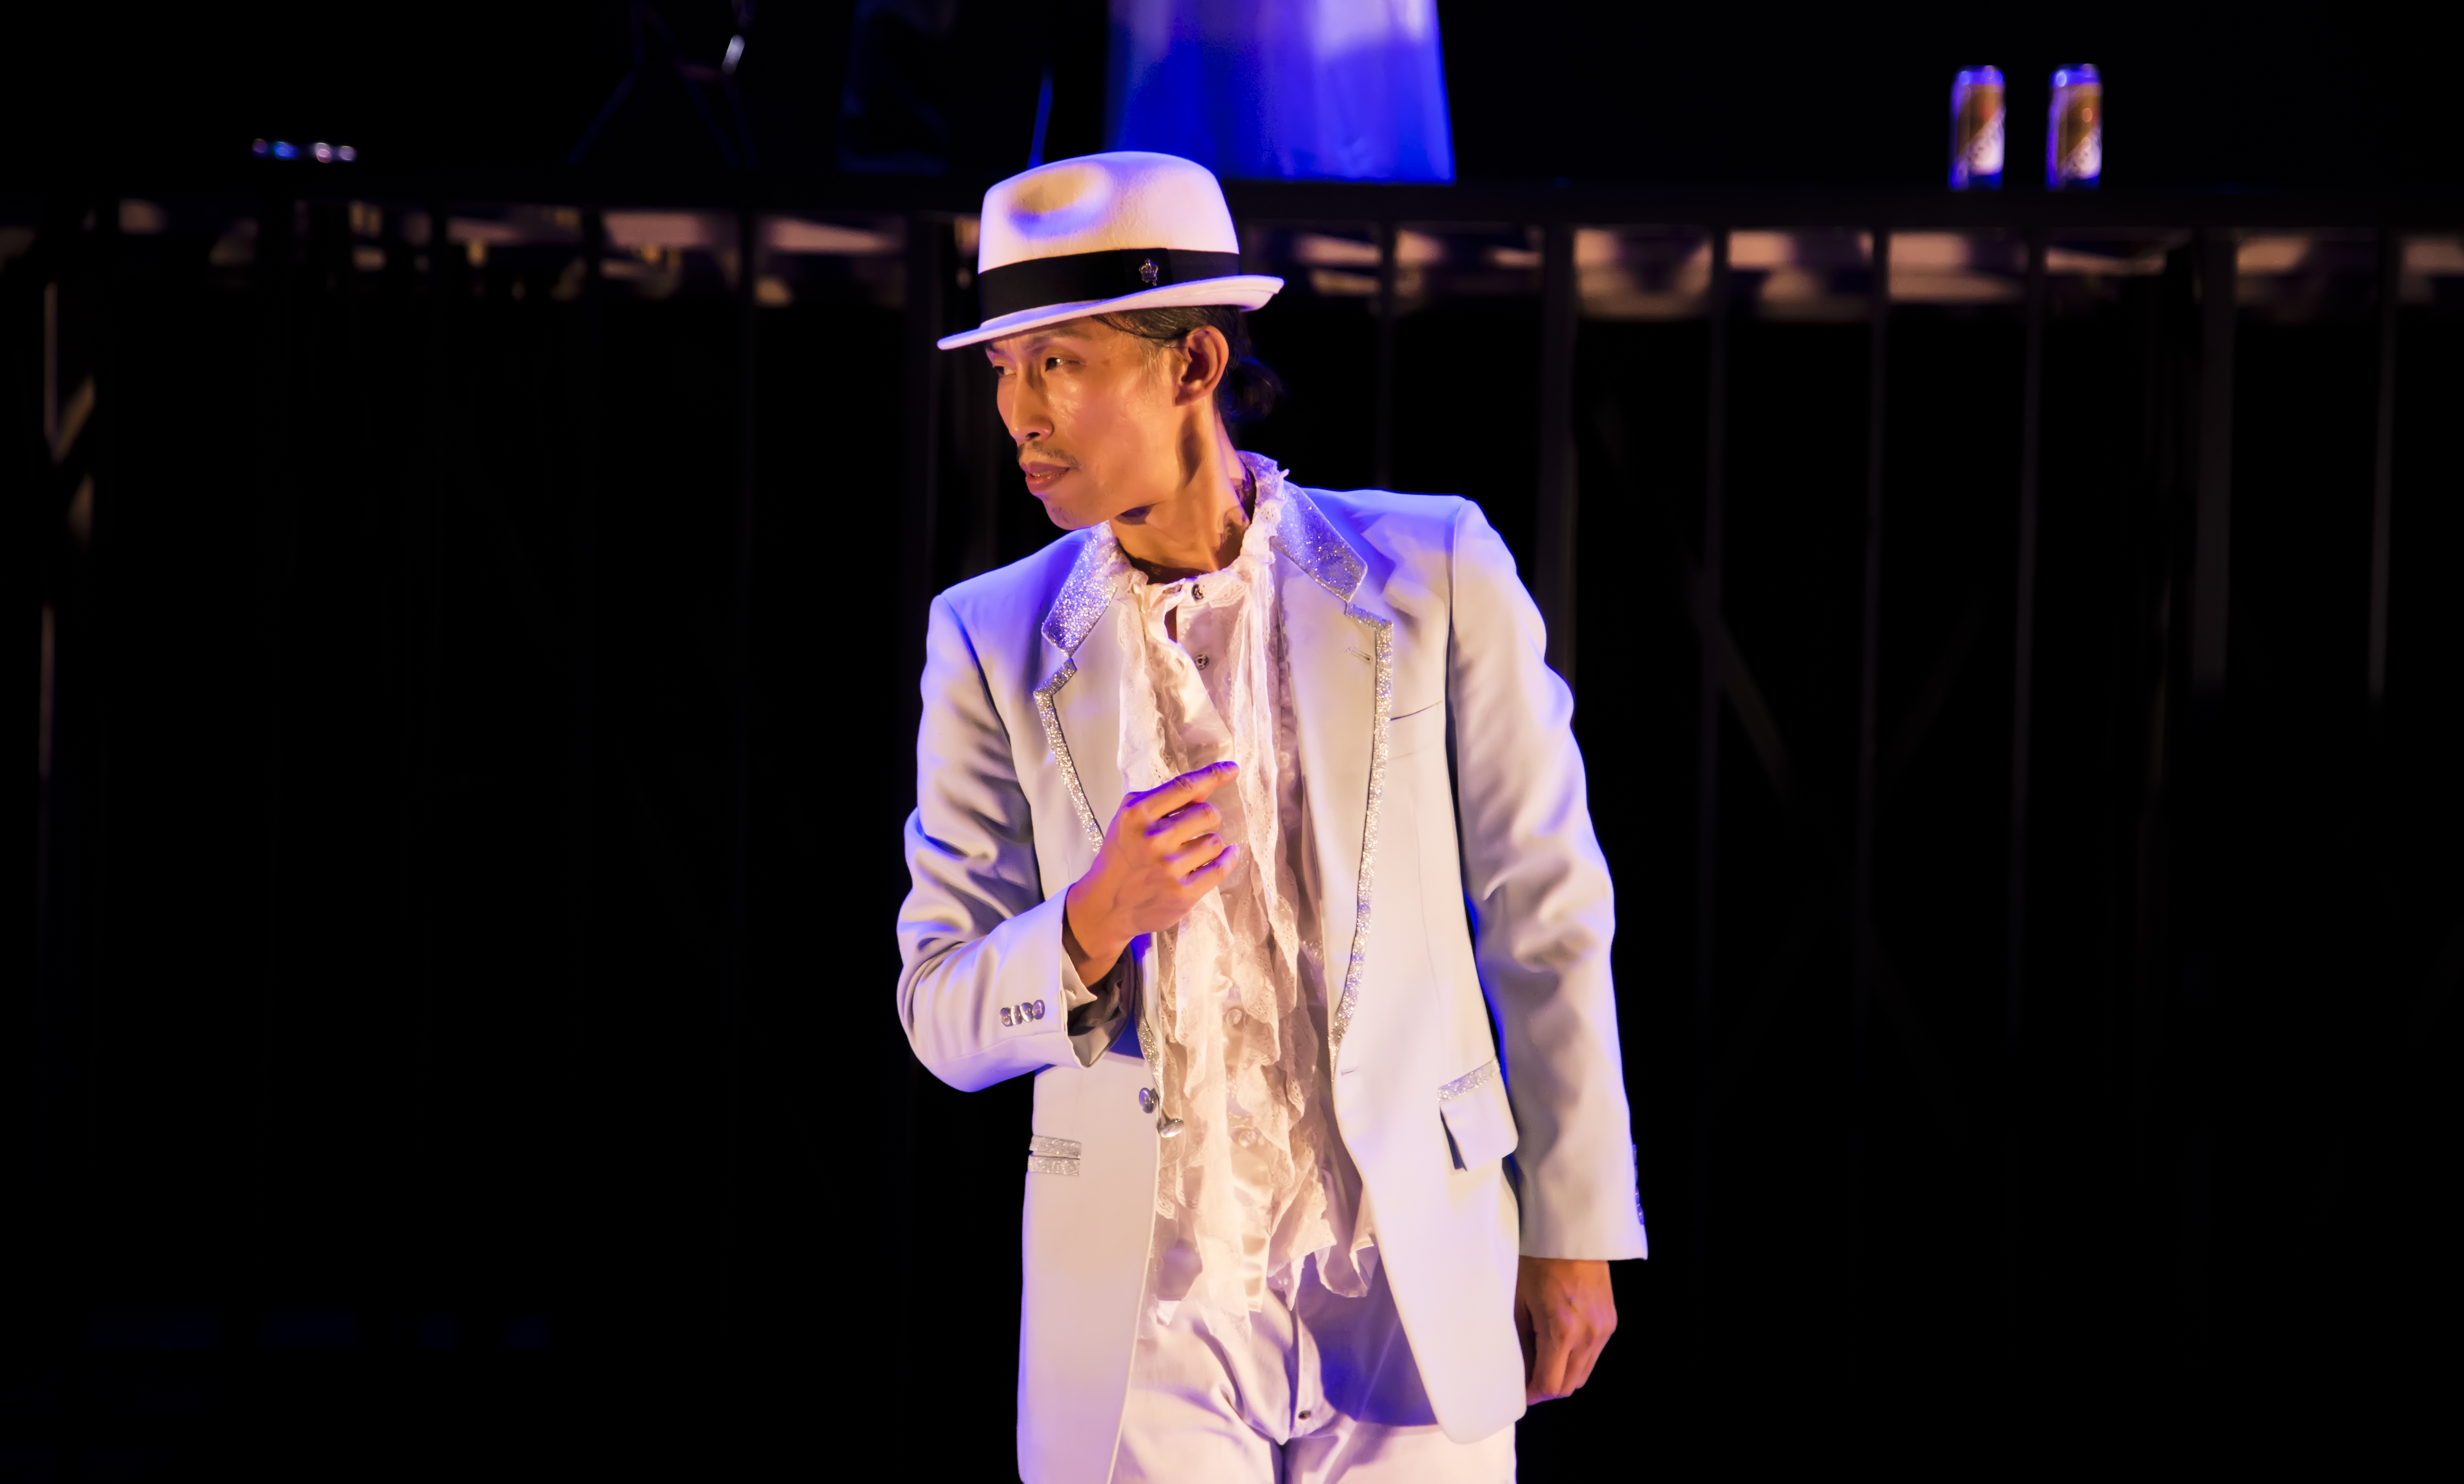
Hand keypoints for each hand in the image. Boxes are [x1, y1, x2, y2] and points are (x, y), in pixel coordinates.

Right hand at [1063, 763, 1240, 981]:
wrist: (1106, 906)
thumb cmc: (1122, 857)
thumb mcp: (1131, 820)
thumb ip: (1164, 800)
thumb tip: (1207, 785)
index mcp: (1137, 814)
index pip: (1185, 786)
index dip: (1214, 775)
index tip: (1232, 769)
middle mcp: (1153, 838)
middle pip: (1208, 813)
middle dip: (1208, 818)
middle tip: (1195, 828)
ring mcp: (1169, 867)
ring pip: (1215, 841)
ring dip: (1209, 844)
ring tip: (1192, 852)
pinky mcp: (1182, 893)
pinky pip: (1220, 868)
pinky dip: (1228, 859)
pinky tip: (1226, 856)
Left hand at [1516, 1257, 1615, 1403]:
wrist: (1573, 1235)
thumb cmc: (1540, 1261)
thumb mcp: (1520, 1302)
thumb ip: (1522, 1342)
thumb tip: (1520, 1371)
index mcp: (1561, 1332)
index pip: (1550, 1385)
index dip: (1533, 1394)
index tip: (1520, 1392)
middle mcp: (1587, 1336)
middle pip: (1569, 1386)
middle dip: (1547, 1388)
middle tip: (1528, 1379)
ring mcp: (1603, 1330)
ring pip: (1583, 1374)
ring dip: (1563, 1375)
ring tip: (1543, 1361)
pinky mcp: (1610, 1323)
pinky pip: (1593, 1355)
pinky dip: (1576, 1359)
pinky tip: (1561, 1344)